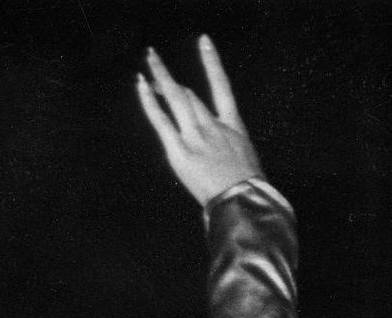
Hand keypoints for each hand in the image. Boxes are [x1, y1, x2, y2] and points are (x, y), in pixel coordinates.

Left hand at [136, 37, 263, 207]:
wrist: (243, 201)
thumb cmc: (249, 192)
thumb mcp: (247, 164)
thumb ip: (232, 153)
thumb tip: (222, 159)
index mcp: (233, 126)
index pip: (222, 86)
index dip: (212, 62)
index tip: (204, 42)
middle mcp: (212, 125)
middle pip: (188, 94)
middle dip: (169, 79)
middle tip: (154, 60)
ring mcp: (195, 136)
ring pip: (176, 98)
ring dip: (160, 77)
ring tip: (148, 60)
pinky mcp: (180, 150)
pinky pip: (161, 120)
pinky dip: (150, 101)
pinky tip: (142, 84)